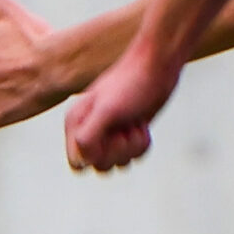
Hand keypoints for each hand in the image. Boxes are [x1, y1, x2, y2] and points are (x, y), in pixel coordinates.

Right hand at [62, 43, 179, 172]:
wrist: (157, 66)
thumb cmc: (131, 84)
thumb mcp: (106, 111)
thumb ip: (88, 136)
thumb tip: (82, 161)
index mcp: (75, 123)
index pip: (77, 163)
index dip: (96, 157)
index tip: (108, 136)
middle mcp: (89, 129)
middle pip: (100, 166)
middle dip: (119, 152)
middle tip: (125, 127)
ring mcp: (109, 132)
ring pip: (119, 163)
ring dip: (132, 147)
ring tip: (135, 123)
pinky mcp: (127, 133)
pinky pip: (133, 155)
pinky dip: (142, 144)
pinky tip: (142, 125)